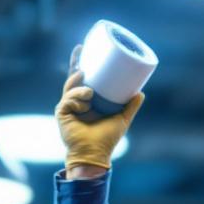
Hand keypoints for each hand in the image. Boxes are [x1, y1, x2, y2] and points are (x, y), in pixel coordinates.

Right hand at [56, 45, 143, 170]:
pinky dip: (77, 100)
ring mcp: (68, 108)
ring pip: (70, 88)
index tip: (85, 49)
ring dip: (79, 87)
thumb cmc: (106, 139)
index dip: (83, 63)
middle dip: (75, 63)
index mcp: (87, 101)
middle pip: (73, 78)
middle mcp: (75, 102)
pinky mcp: (62, 114)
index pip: (83, 78)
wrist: (95, 154)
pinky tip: (85, 106)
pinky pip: (68, 101)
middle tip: (81, 50)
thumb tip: (141, 92)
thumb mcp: (122, 118)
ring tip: (90, 91)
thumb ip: (130, 106)